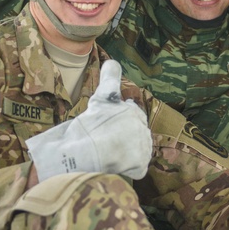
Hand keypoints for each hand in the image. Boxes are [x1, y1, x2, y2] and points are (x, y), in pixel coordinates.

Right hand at [25, 61, 152, 181]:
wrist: (85, 153)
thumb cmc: (91, 124)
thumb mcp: (100, 98)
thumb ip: (110, 78)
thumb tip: (113, 60)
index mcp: (134, 112)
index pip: (132, 114)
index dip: (119, 120)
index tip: (108, 126)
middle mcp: (142, 129)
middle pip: (135, 133)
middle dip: (122, 137)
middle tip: (105, 141)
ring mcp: (143, 149)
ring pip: (136, 150)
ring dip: (125, 153)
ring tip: (108, 154)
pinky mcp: (140, 166)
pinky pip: (136, 168)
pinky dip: (127, 169)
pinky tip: (114, 166)